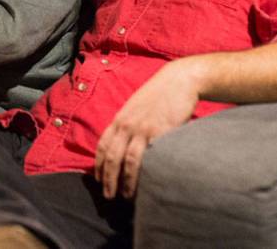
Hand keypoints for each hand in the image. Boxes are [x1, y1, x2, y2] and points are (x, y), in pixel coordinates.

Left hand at [94, 60, 200, 198]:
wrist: (178, 81)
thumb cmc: (159, 95)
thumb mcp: (136, 107)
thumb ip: (129, 123)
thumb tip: (125, 143)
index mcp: (120, 119)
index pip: (102, 145)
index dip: (98, 165)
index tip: (98, 179)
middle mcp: (127, 125)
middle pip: (112, 157)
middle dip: (108, 179)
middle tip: (108, 195)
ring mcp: (143, 129)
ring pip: (129, 161)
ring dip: (126, 181)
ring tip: (126, 195)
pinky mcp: (160, 132)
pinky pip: (150, 156)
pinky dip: (146, 172)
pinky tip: (146, 183)